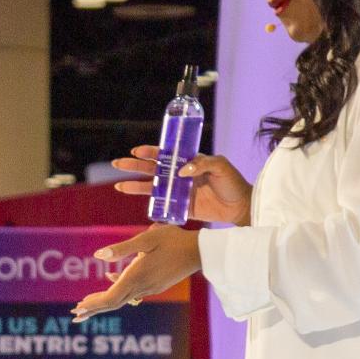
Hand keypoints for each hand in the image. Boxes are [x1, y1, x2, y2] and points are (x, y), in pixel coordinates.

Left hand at [72, 224, 202, 319]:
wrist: (200, 251)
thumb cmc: (173, 240)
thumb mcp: (147, 238)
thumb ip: (121, 248)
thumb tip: (98, 255)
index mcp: (136, 276)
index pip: (110, 298)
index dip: (93, 305)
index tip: (78, 308)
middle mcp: (142, 286)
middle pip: (113, 303)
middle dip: (93, 308)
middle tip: (75, 314)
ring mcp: (150, 288)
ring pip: (122, 299)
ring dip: (103, 302)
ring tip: (86, 304)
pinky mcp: (156, 285)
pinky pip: (132, 292)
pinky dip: (118, 290)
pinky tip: (111, 277)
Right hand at [111, 146, 251, 224]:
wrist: (241, 205)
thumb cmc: (233, 182)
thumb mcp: (220, 166)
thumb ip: (202, 163)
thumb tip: (182, 170)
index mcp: (187, 161)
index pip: (164, 154)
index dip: (150, 152)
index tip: (136, 151)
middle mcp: (179, 175)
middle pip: (152, 169)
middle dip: (134, 166)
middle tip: (117, 164)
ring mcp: (179, 191)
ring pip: (152, 187)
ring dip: (135, 186)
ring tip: (119, 186)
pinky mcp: (181, 207)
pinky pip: (162, 206)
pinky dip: (150, 206)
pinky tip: (140, 207)